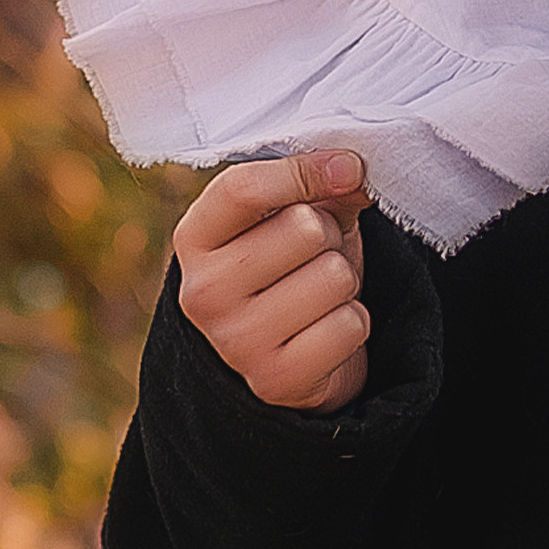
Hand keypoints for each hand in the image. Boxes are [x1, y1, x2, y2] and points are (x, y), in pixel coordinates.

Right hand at [174, 151, 371, 411]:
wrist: (286, 354)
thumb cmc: (290, 266)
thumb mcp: (297, 215)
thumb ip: (321, 186)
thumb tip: (353, 173)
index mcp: (195, 238)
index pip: (243, 188)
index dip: (304, 171)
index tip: (347, 168)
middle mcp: (203, 291)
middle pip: (304, 228)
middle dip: (330, 236)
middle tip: (314, 258)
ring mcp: (235, 341)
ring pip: (335, 276)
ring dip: (344, 282)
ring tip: (319, 295)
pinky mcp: (275, 379)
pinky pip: (350, 325)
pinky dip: (353, 324)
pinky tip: (325, 330)